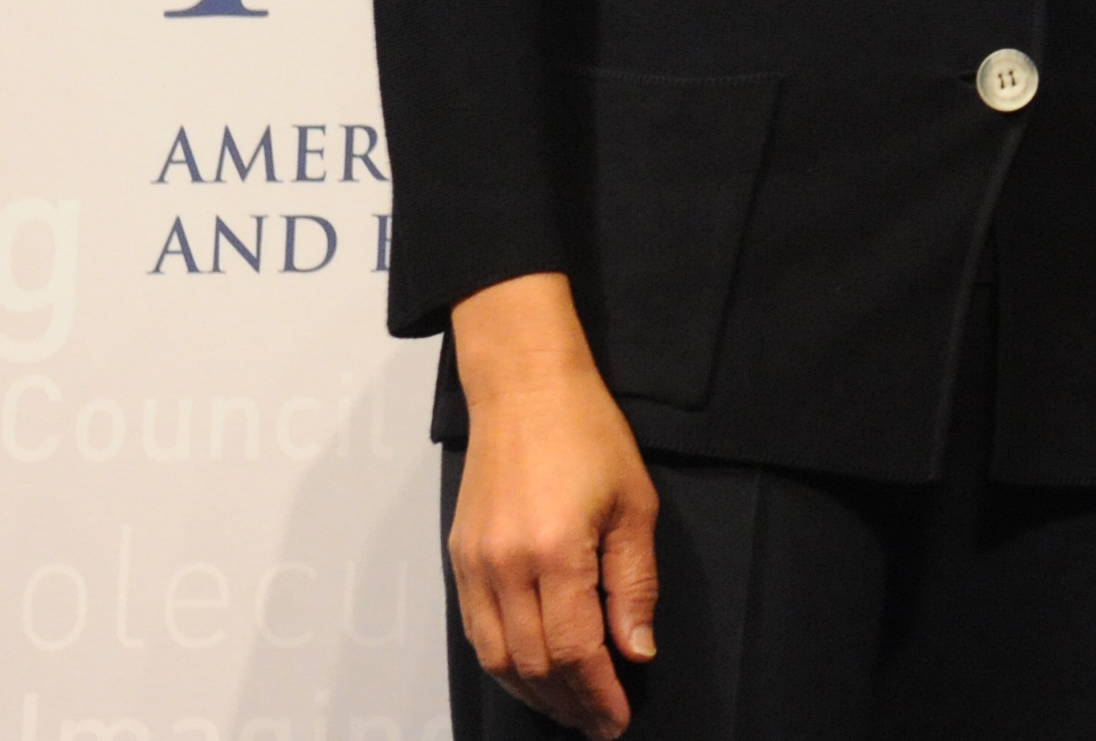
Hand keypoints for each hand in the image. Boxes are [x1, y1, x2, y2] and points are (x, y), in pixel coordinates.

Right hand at [447, 274, 658, 739]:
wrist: (524, 389)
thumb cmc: (588, 434)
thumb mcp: (634, 504)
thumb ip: (634, 584)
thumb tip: (636, 649)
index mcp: (556, 552)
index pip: (576, 650)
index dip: (598, 693)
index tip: (618, 717)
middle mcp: (505, 567)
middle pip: (533, 665)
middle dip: (570, 703)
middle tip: (599, 722)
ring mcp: (475, 566)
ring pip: (497, 660)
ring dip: (534, 694)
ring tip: (570, 708)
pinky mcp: (459, 560)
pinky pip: (476, 634)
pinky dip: (504, 665)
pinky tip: (532, 674)